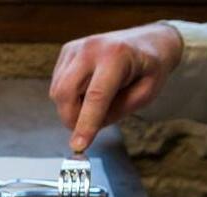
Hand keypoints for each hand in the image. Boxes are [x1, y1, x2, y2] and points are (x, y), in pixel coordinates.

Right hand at [49, 23, 182, 151]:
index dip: (85, 124)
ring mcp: (76, 48)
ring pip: (57, 91)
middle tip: (84, 131)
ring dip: (70, 108)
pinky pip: (57, 84)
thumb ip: (117, 111)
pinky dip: (68, 97)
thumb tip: (88, 127)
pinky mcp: (67, 51)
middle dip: (71, 118)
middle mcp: (92, 48)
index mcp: (117, 55)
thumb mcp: (146, 93)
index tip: (79, 146)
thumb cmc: (150, 68)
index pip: (95, 96)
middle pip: (65, 93)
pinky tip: (86, 92)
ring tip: (94, 105)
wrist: (148, 41)